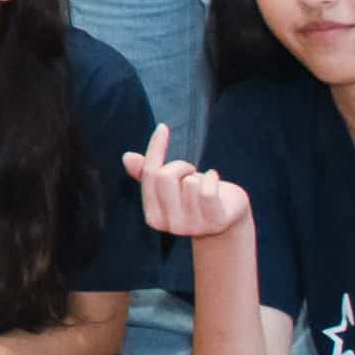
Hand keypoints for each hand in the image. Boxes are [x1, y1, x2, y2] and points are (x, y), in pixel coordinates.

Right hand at [122, 125, 251, 246]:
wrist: (228, 217)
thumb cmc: (195, 196)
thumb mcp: (170, 184)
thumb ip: (147, 173)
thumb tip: (127, 157)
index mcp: (152, 217)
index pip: (148, 174)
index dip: (156, 148)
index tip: (163, 128)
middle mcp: (169, 226)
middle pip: (165, 177)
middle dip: (180, 165)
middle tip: (190, 171)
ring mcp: (192, 226)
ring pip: (189, 182)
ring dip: (199, 176)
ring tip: (203, 184)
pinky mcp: (215, 222)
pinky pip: (207, 191)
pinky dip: (212, 177)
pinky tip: (215, 177)